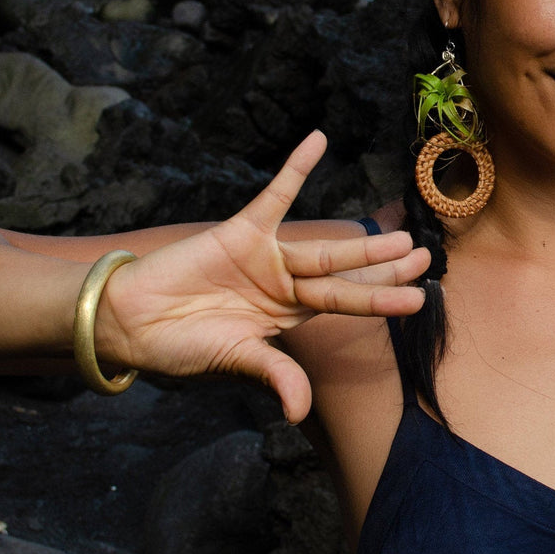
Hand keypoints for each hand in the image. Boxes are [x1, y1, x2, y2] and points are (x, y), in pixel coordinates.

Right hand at [96, 131, 428, 421]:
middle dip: (386, 269)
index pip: (345, 305)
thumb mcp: (233, 360)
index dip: (381, 301)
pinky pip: (274, 194)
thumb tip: (300, 413)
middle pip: (346, 274)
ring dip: (360, 243)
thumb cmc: (178, 346)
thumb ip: (273, 374)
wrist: (129, 321)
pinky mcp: (241, 231)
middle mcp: (285, 284)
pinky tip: (319, 140)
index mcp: (288, 316)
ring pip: (322, 246)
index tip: (419, 299)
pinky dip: (296, 168)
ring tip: (403, 234)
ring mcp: (266, 256)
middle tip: (426, 259)